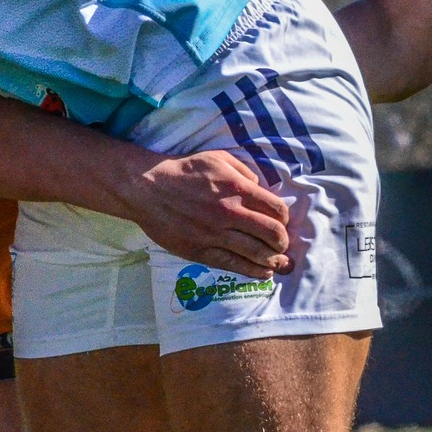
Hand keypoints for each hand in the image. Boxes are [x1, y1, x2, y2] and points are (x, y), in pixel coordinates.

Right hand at [116, 150, 293, 279]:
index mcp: (237, 189)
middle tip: (281, 244)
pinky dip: (254, 271)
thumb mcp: (217, 159)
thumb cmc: (183, 171)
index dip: (285, 219)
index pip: (277, 210)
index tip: (281, 222)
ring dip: (273, 260)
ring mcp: (215, 234)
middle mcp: (230, 213)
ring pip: (257, 254)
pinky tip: (263, 272)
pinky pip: (234, 265)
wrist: (146, 188)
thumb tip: (261, 189)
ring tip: (277, 262)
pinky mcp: (200, 250)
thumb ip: (245, 172)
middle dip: (283, 242)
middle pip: (273, 234)